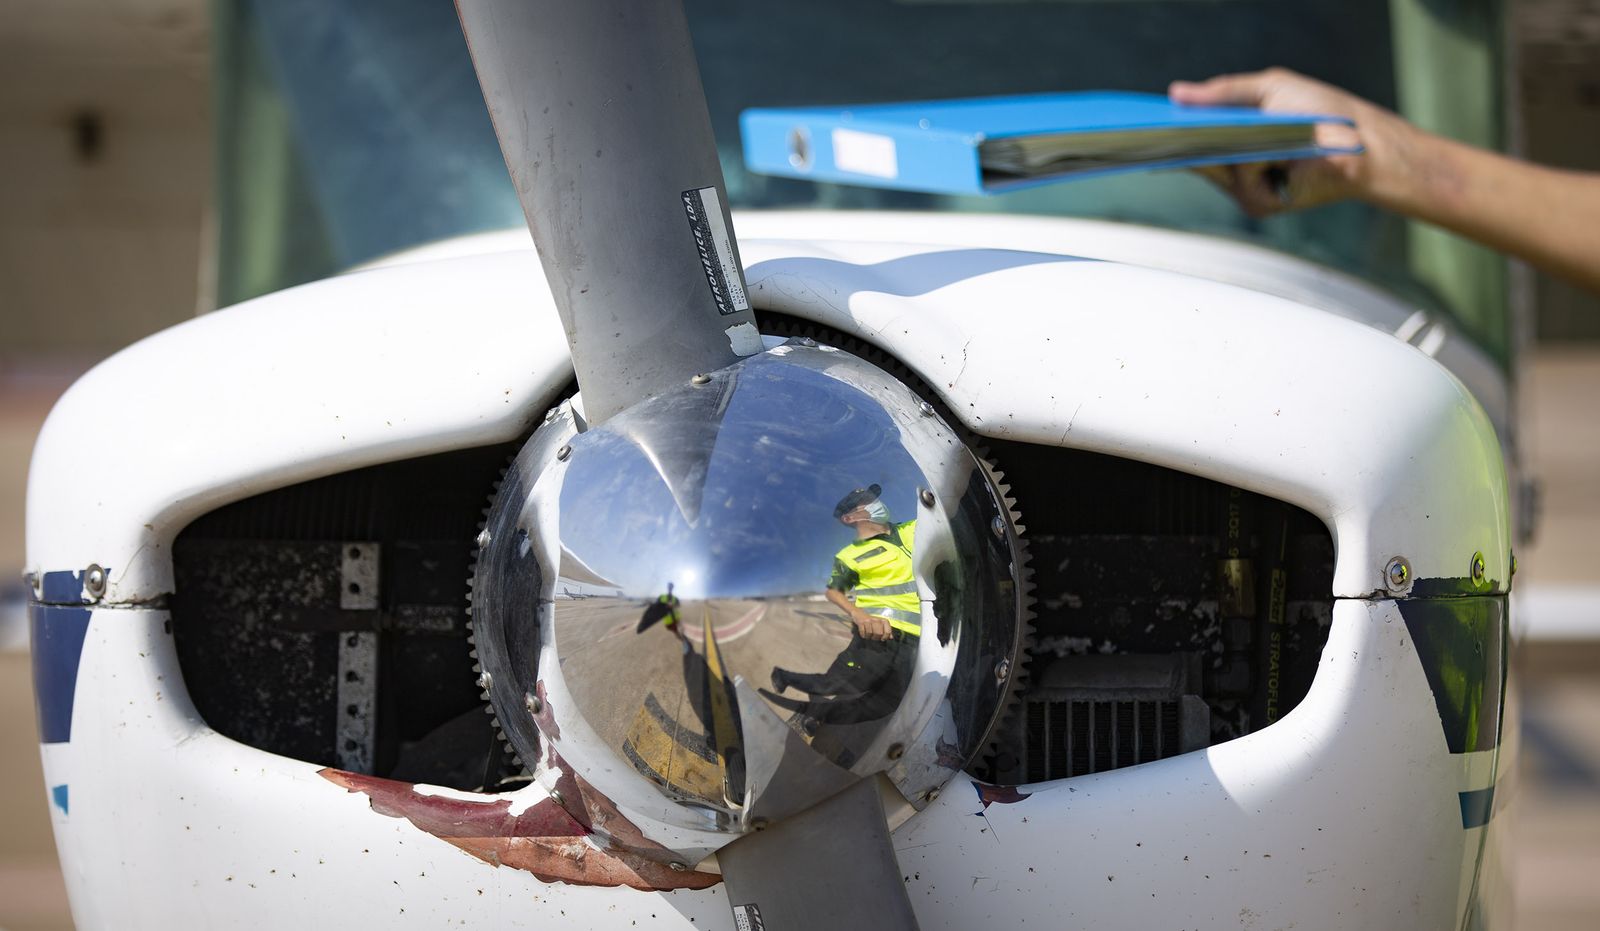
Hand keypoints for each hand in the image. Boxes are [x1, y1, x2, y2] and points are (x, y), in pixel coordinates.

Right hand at [852, 610, 891, 641]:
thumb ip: (886, 630)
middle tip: (874, 637)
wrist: (859, 614)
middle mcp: (876, 620)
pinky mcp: (861, 622)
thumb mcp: (880, 624)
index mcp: (883, 620)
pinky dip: (863, 635)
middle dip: (876, 638)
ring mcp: (868, 621)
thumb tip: (891, 637)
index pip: (887, 631)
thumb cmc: (872, 621)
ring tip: (868, 636)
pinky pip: (863, 632)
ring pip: (870, 633)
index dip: (885, 637)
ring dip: (869, 637)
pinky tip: (864, 634)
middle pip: (879, 633)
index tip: (882, 639)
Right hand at [1168, 68, 1410, 216]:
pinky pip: (1238, 181)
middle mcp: (1235, 164)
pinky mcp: (1259, 203)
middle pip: (1192, 154)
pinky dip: (1245, 162)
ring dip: (1211, 148)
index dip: (1167, 127)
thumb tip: (1177, 92)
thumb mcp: (1267, 89)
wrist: (1360, 143)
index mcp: (1235, 135)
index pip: (1192, 134)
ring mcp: (1245, 187)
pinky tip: (1253, 147)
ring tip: (1194, 129)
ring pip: (1211, 169)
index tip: (1141, 119)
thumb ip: (1222, 92)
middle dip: (1173, 140)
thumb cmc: (1322, 111)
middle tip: (1149, 126)